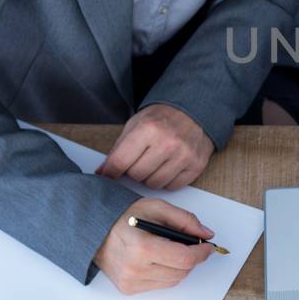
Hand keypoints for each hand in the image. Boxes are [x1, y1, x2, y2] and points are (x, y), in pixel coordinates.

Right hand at [93, 197, 217, 294]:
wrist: (95, 230)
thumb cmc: (124, 217)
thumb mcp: (157, 207)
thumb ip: (185, 220)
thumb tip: (207, 234)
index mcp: (142, 247)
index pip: (184, 258)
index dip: (202, 253)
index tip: (208, 246)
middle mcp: (135, 269)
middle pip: (182, 271)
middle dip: (192, 258)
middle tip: (191, 244)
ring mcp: (130, 281)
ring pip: (174, 280)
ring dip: (180, 266)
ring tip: (170, 249)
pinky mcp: (128, 289)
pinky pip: (160, 285)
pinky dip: (166, 273)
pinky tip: (157, 259)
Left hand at [97, 104, 212, 189]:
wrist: (191, 113)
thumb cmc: (160, 120)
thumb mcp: (134, 126)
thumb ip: (118, 150)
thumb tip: (103, 173)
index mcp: (148, 129)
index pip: (120, 162)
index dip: (111, 171)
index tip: (109, 174)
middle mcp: (168, 142)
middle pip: (137, 175)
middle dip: (134, 171)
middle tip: (139, 160)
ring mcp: (184, 155)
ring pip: (154, 184)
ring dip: (150, 177)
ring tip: (155, 162)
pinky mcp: (196, 166)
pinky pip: (171, 186)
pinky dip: (166, 180)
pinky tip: (168, 166)